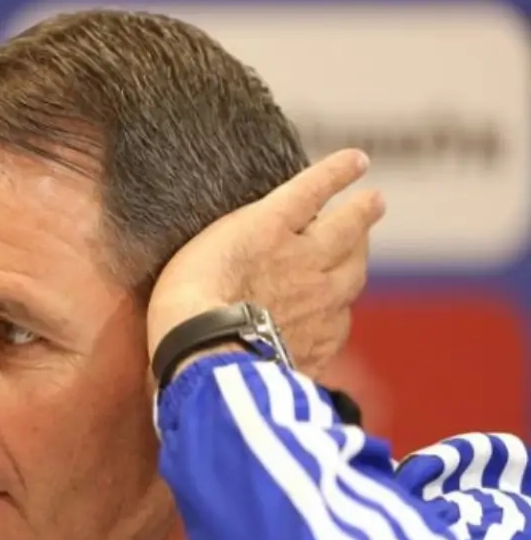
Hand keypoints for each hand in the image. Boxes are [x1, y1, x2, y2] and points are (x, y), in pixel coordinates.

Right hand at [146, 149, 385, 376]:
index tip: (357, 161)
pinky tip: (335, 313)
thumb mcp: (200, 251)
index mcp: (270, 229)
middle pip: (348, 229)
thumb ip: (237, 242)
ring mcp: (320, 303)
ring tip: (360, 250)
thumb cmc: (186, 301)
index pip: (312, 189)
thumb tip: (255, 235)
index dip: (336, 173)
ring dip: (359, 257)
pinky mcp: (321, 341)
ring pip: (353, 274)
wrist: (207, 356)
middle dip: (363, 212)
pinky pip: (340, 321)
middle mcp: (305, 260)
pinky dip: (338, 311)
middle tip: (374, 202)